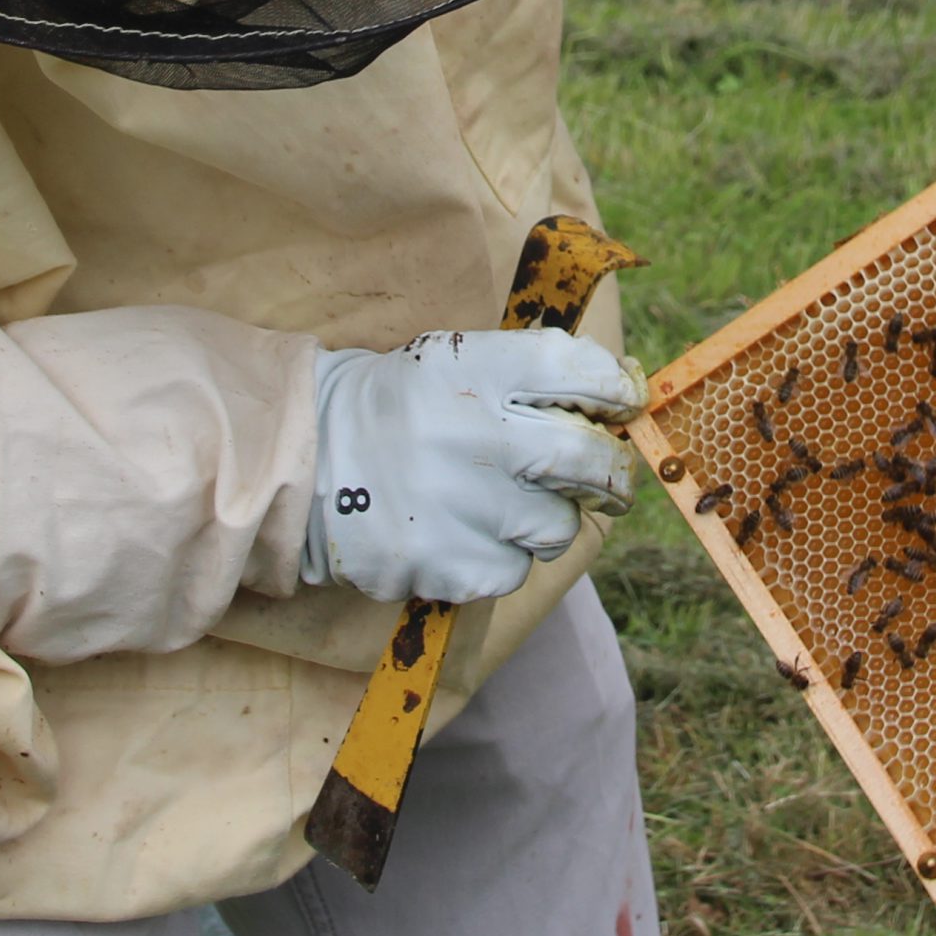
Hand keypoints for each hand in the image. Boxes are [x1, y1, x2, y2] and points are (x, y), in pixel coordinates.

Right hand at [302, 329, 644, 605]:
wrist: (306, 465)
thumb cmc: (401, 410)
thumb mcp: (452, 365)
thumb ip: (532, 375)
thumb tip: (629, 395)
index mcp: (471, 370)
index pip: (578, 369)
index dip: (617, 389)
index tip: (626, 403)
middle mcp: (470, 434)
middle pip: (588, 460)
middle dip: (612, 474)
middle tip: (607, 480)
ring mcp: (460, 505)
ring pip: (557, 527)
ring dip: (543, 520)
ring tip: (494, 504)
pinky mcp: (448, 565)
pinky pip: (514, 570)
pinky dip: (499, 558)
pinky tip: (459, 533)